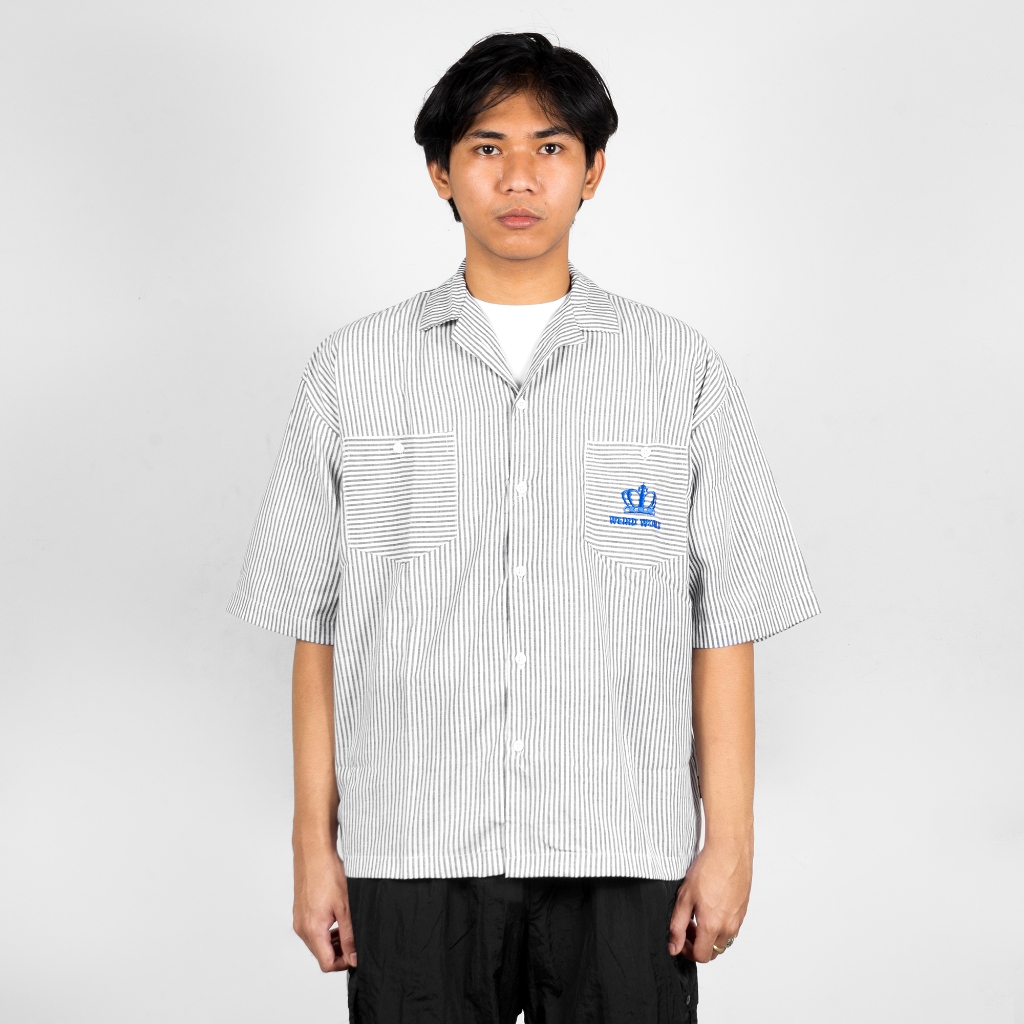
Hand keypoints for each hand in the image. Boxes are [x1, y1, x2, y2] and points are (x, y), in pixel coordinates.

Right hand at [292, 840, 357, 971]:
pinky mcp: (300, 912)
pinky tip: (336, 916)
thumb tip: (354, 957)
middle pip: (321, 955)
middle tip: (354, 937)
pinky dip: (325, 930)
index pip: (327, 964)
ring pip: (317, 943)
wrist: (313, 852)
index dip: (344, 962)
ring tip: (347, 926)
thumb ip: (349, 936)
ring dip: (332, 941)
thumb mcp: (346, 908)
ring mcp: (299, 920)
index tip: (356, 952)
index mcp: (312, 930)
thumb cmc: (328, 874)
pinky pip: (312, 931)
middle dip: (340, 951)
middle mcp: (302, 928)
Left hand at [667, 839, 751, 962]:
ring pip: (723, 940)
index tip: (681, 939)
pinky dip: (721, 924)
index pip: (701, 956)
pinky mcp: (743, 910)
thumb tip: (674, 946)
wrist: (729, 852)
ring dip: (710, 935)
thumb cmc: (708, 869)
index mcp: (712, 926)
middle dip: (698, 944)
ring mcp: (738, 919)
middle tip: (688, 926)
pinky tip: (712, 905)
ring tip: (699, 914)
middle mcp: (728, 927)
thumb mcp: (684, 897)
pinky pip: (732, 927)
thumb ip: (677, 925)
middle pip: (713, 951)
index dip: (688, 952)